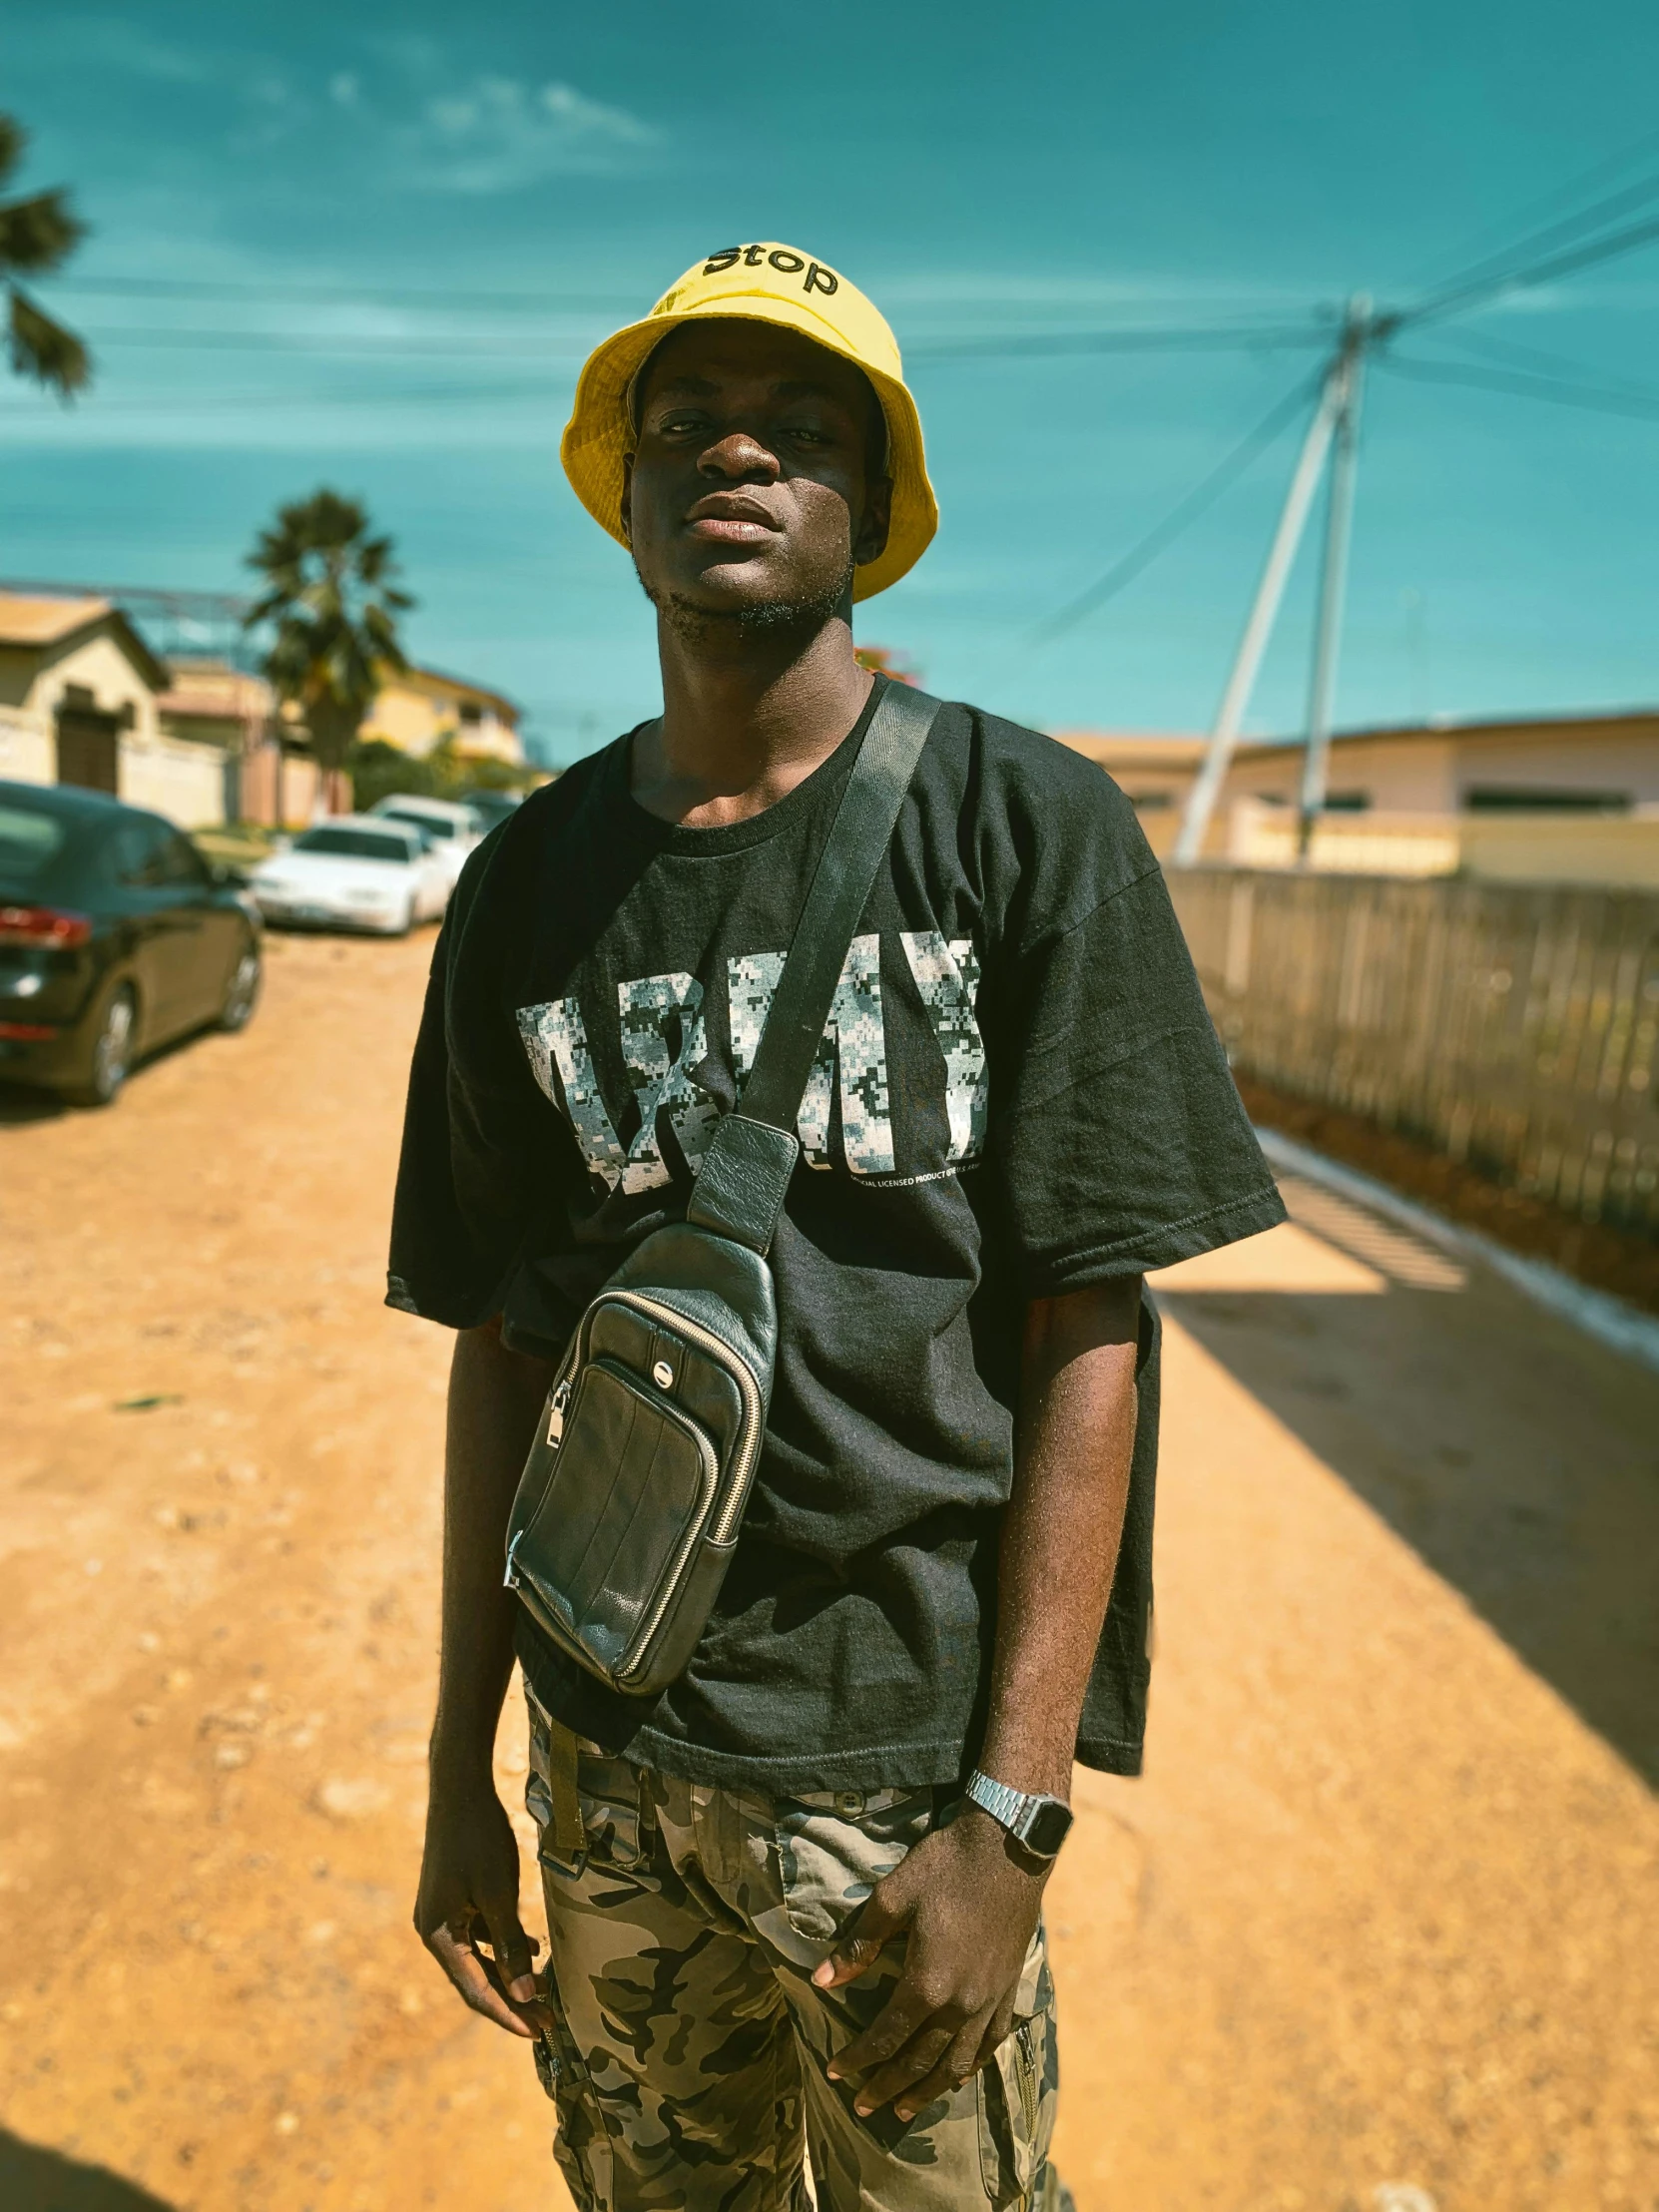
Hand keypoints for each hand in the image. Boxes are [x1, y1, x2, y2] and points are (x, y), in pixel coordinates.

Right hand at [414, 1771, 548, 2039]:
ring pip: (478, 1958)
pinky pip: (478, 1936)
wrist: (459, 1787)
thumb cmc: (478, 1838)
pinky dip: (503, 1947)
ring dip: (510, 1975)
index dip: (508, 2015)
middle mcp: (433, 1931)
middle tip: (549, 2022)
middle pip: (476, 1979)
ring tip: (545, 1993)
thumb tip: (526, 1995)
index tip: (538, 2034)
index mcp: (437, 1936)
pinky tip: (531, 1947)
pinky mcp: (452, 1900)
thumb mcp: (498, 1894)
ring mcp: (441, 1915)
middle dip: (513, 2001)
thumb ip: (511, 1946)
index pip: (475, 1991)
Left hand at [813, 1805, 1046, 2121]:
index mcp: (927, 1983)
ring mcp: (990, 1999)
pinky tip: (960, 2075)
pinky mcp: (1010, 1988)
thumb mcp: (893, 1897)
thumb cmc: (946, 1866)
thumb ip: (859, 1944)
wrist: (1010, 1845)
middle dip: (887, 2086)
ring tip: (905, 2109)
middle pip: (920, 2060)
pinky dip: (971, 2066)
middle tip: (863, 2107)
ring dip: (928, 2090)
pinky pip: (990, 2043)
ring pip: (957, 2063)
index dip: (858, 2059)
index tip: (835, 2073)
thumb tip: (822, 1981)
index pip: (886, 2036)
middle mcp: (961, 2004)